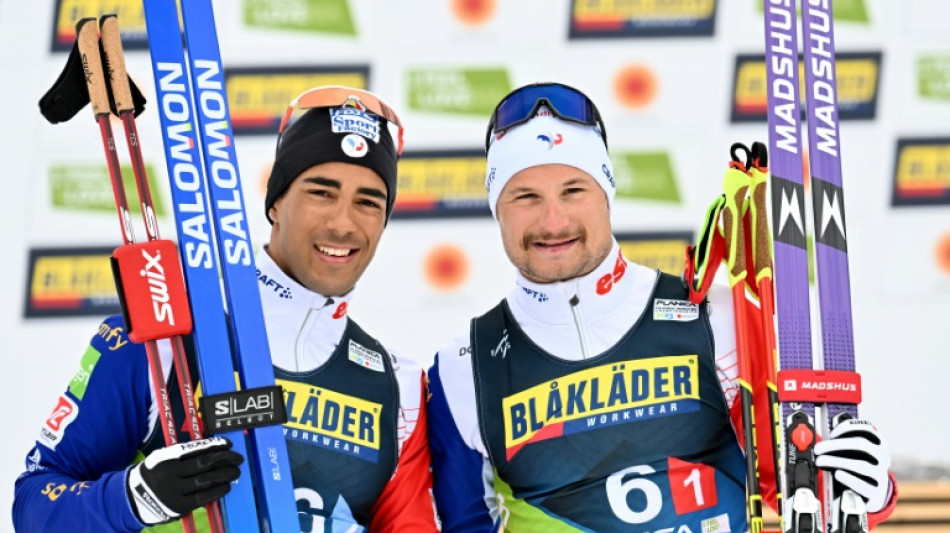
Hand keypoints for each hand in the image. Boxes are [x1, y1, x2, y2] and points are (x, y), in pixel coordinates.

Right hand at [126, 436, 242, 524]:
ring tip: (235, 471)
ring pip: (205, 481)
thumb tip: (214, 449)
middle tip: (238, 458)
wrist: (133, 498)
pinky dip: (217, 491)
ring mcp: (174, 492)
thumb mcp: (163, 458)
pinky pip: (202, 498)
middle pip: (203, 465)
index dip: (214, 446)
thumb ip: (184, 453)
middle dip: (224, 460)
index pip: (195, 449)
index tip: (228, 444)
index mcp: (166, 459)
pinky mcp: (178, 507)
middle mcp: (169, 474)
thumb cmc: (156, 473)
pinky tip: (226, 486)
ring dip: (224, 475)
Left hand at [814, 417, 890, 512]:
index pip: (867, 430)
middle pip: (862, 445)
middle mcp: (882, 457)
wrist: (874, 490)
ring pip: (861, 465)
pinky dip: (848, 478)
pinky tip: (837, 474)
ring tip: (821, 462)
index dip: (847, 428)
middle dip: (835, 445)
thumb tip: (820, 440)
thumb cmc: (859, 466)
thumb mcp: (855, 452)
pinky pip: (863, 485)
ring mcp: (880, 474)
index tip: (830, 434)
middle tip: (818, 449)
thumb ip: (842, 443)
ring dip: (837, 461)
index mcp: (878, 443)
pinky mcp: (876, 491)